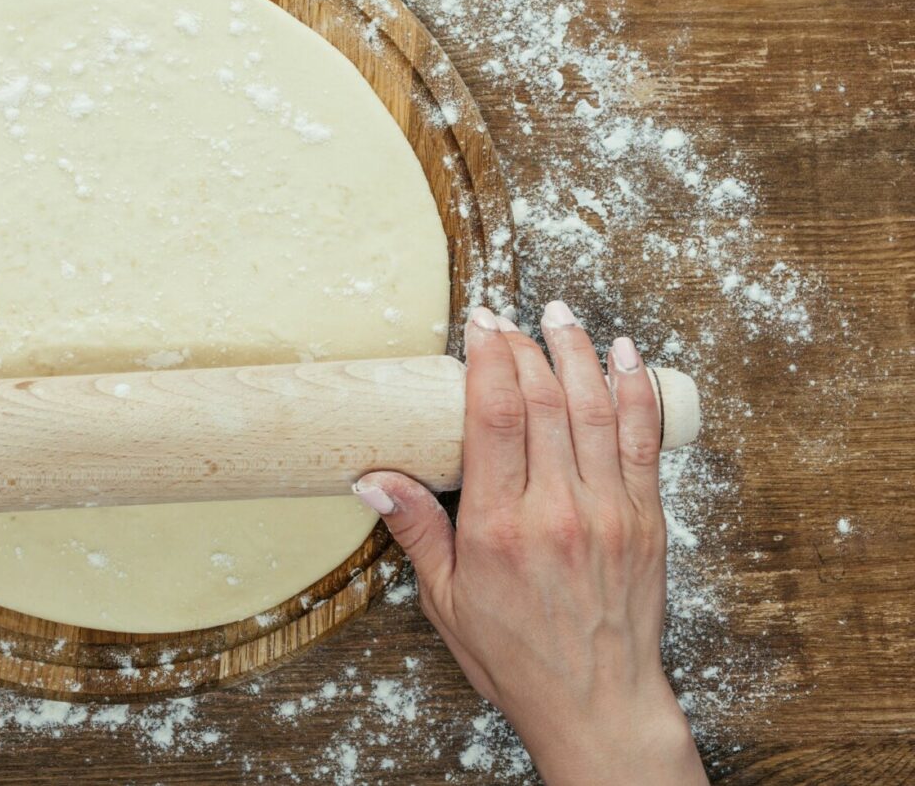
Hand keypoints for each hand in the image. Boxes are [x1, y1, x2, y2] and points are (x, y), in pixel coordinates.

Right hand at [355, 302, 706, 784]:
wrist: (599, 706)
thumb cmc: (518, 658)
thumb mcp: (447, 601)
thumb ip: (416, 532)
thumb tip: (372, 480)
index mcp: (500, 527)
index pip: (493, 416)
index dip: (487, 358)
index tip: (478, 323)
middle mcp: (558, 511)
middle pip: (544, 400)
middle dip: (524, 345)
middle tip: (508, 316)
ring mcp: (610, 511)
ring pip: (596, 408)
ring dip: (578, 352)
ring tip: (561, 315)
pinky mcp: (647, 520)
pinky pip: (644, 440)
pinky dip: (634, 390)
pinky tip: (625, 355)